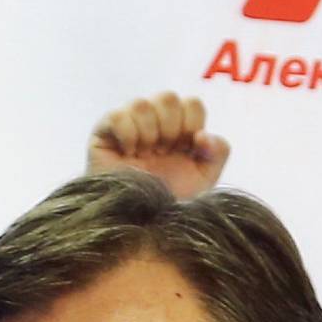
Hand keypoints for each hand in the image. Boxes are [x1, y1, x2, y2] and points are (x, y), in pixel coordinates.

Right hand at [86, 92, 229, 197]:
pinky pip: (117, 116)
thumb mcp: (205, 178)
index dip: (193, 125)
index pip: (192, 104)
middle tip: (164, 153)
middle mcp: (154, 121)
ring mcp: (128, 124)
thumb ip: (218, 152)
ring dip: (149, 133)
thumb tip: (203, 134)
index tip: (186, 151)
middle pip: (168, 97)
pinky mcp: (103, 132)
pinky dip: (128, 136)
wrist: (141, 223)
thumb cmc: (172, 202)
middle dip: (171, 128)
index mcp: (180, 129)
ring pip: (142, 104)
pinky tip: (128, 155)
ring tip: (145, 155)